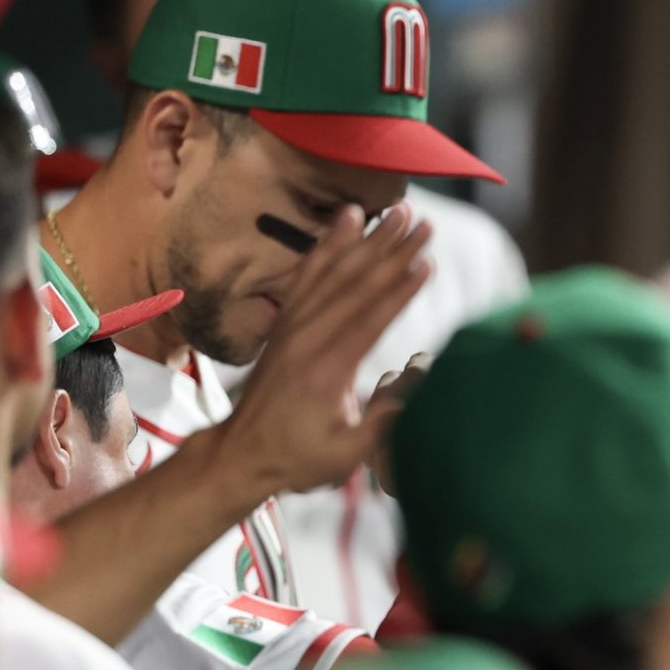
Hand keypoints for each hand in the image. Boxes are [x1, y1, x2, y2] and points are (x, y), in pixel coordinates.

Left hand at [210, 204, 432, 499]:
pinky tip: (346, 219)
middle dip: (394, 251)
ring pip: (335, 271)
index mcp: (326, 369)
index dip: (401, 290)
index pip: (370, 319)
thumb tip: (421, 386)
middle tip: (424, 223)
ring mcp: (293, 326)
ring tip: (396, 210)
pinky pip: (309, 273)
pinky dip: (329, 244)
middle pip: (357, 285)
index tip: (427, 262)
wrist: (242, 452)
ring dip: (369, 239)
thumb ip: (384, 421)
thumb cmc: (298, 458)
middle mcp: (307, 338)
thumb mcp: (346, 453)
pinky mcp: (286, 321)